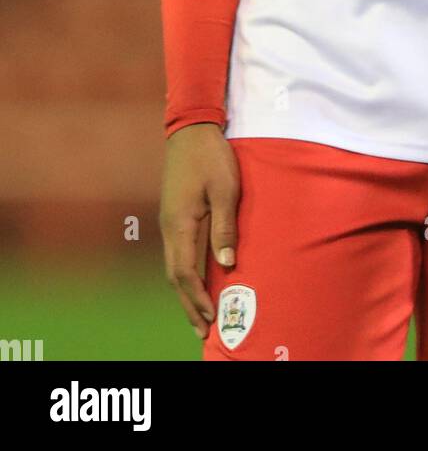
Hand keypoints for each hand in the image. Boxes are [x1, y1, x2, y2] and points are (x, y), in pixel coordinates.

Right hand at [159, 122, 239, 336]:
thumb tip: (226, 265)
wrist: (191, 129)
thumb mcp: (225, 190)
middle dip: (188, 304)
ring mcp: (169, 221)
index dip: (197, 298)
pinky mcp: (174, 214)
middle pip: (175, 276)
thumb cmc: (211, 157)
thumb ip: (224, 228)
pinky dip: (184, 273)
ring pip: (173, 266)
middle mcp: (170, 228)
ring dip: (185, 292)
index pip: (185, 273)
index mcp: (180, 224)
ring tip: (198, 314)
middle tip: (202, 330)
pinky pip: (177, 253)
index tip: (210, 318)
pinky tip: (194, 279)